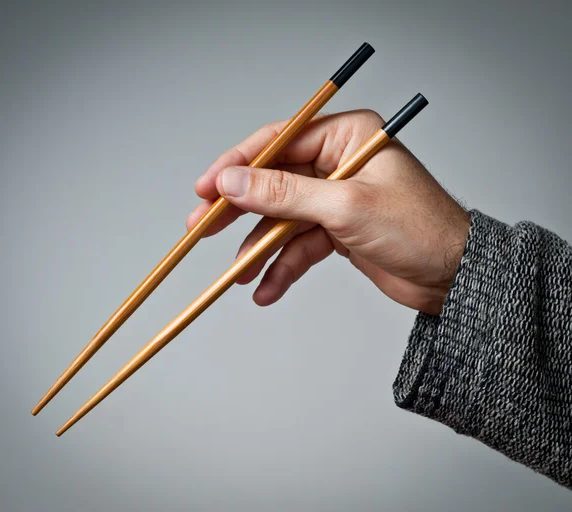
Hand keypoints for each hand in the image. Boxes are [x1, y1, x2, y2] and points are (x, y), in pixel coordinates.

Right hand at [187, 110, 469, 315]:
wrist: (454, 278)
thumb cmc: (419, 230)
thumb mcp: (345, 207)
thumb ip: (284, 193)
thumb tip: (232, 181)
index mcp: (347, 137)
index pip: (277, 142)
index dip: (236, 164)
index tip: (204, 189)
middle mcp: (338, 163)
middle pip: (273, 182)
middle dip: (238, 210)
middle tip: (201, 229)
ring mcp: (336, 199)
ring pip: (282, 220)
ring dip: (258, 249)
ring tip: (237, 274)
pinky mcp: (337, 231)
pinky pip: (298, 246)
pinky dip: (282, 267)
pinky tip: (266, 289)